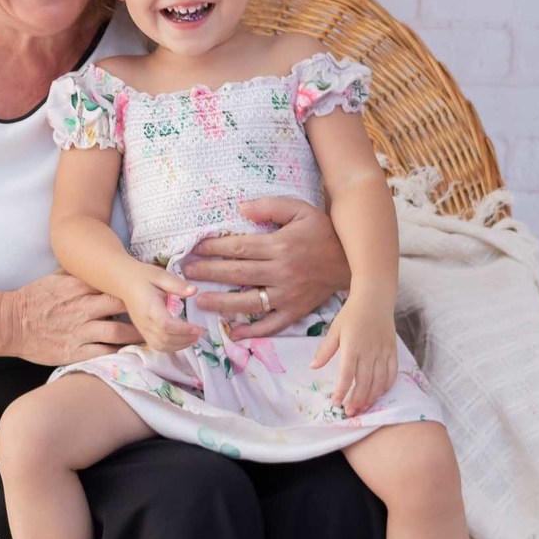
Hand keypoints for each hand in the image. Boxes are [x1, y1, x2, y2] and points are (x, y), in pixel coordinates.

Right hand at [0, 270, 143, 367]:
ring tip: (154, 336)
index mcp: (79, 286)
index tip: (152, 290)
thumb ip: (78, 272)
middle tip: (162, 314)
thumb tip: (96, 262)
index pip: (115, 284)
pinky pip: (104, 352)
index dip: (135, 288)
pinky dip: (120, 353)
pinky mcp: (75, 351)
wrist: (9, 324)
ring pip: (119, 331)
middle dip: (144, 309)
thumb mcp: (56, 278)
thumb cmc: (33, 299)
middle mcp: (83, 307)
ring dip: (138, 334)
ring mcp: (80, 330)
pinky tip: (134, 354)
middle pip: (122, 305)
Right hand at [125, 266, 206, 354]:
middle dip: (185, 339)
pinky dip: (172, 347)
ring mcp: (143, 329)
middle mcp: (144, 322)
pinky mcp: (143, 332)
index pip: (166, 325)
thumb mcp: (160, 275)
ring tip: (194, 337)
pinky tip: (183, 339)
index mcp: (149, 308)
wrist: (124, 282)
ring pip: (161, 346)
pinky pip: (157, 346)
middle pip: (165, 339)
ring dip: (180, 345)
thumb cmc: (143, 277)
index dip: (183, 330)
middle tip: (201, 332)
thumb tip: (194, 291)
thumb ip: (177, 284)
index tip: (198, 327)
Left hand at [182, 197, 349, 338]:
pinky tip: (233, 332)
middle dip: (210, 273)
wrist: (351, 260)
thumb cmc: (322, 231)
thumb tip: (241, 208)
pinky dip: (252, 330)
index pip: (240, 248)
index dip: (214, 248)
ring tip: (200, 301)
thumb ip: (271, 206)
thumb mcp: (301, 210)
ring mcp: (288, 295)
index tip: (195, 248)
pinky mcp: (295, 311)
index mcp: (281, 246)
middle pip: (238, 274)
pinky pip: (271, 324)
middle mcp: (282, 272)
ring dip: (222, 303)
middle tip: (187, 273)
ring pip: (250, 302)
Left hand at [310, 295, 398, 416]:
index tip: (336, 403)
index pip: (347, 374)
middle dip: (356, 400)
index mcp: (352, 346)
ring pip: (379, 381)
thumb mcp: (335, 330)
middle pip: (364, 382)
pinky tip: (379, 394)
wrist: (375, 298)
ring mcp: (383, 352)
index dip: (341, 391)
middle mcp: (369, 351)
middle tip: (350, 412)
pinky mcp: (393, 351)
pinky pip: (392, 373)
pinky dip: (386, 386)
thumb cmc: (352, 313)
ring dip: (371, 397)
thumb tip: (313, 367)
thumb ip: (325, 350)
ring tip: (363, 408)